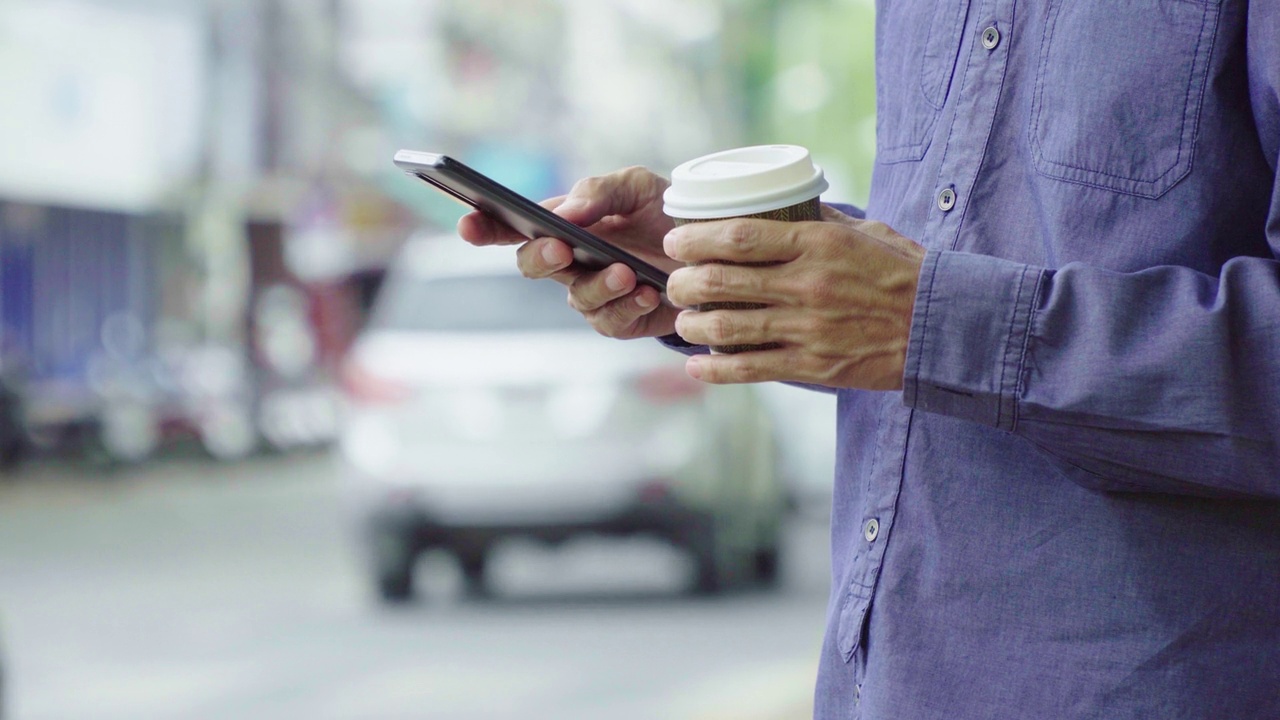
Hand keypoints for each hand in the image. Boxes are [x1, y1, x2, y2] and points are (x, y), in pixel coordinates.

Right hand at [457, 167, 681, 339]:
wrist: (712, 250)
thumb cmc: (664, 214)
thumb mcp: (637, 187)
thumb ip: (599, 192)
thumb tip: (565, 212)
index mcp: (563, 224)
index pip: (512, 226)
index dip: (485, 227)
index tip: (468, 223)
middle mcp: (570, 262)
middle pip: (532, 266)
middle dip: (541, 257)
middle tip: (560, 247)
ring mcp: (592, 294)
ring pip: (576, 298)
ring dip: (599, 285)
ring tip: (627, 273)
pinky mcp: (620, 320)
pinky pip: (610, 321)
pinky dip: (629, 305)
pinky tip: (649, 291)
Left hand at [664, 206, 925, 389]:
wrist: (943, 327)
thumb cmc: (904, 273)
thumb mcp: (865, 232)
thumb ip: (819, 219)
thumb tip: (780, 202)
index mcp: (818, 243)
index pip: (738, 237)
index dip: (695, 239)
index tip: (675, 241)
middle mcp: (807, 285)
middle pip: (721, 281)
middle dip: (683, 283)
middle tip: (674, 283)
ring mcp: (808, 329)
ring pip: (727, 328)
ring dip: (692, 325)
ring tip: (684, 321)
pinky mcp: (814, 366)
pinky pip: (751, 369)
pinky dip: (715, 371)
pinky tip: (696, 367)